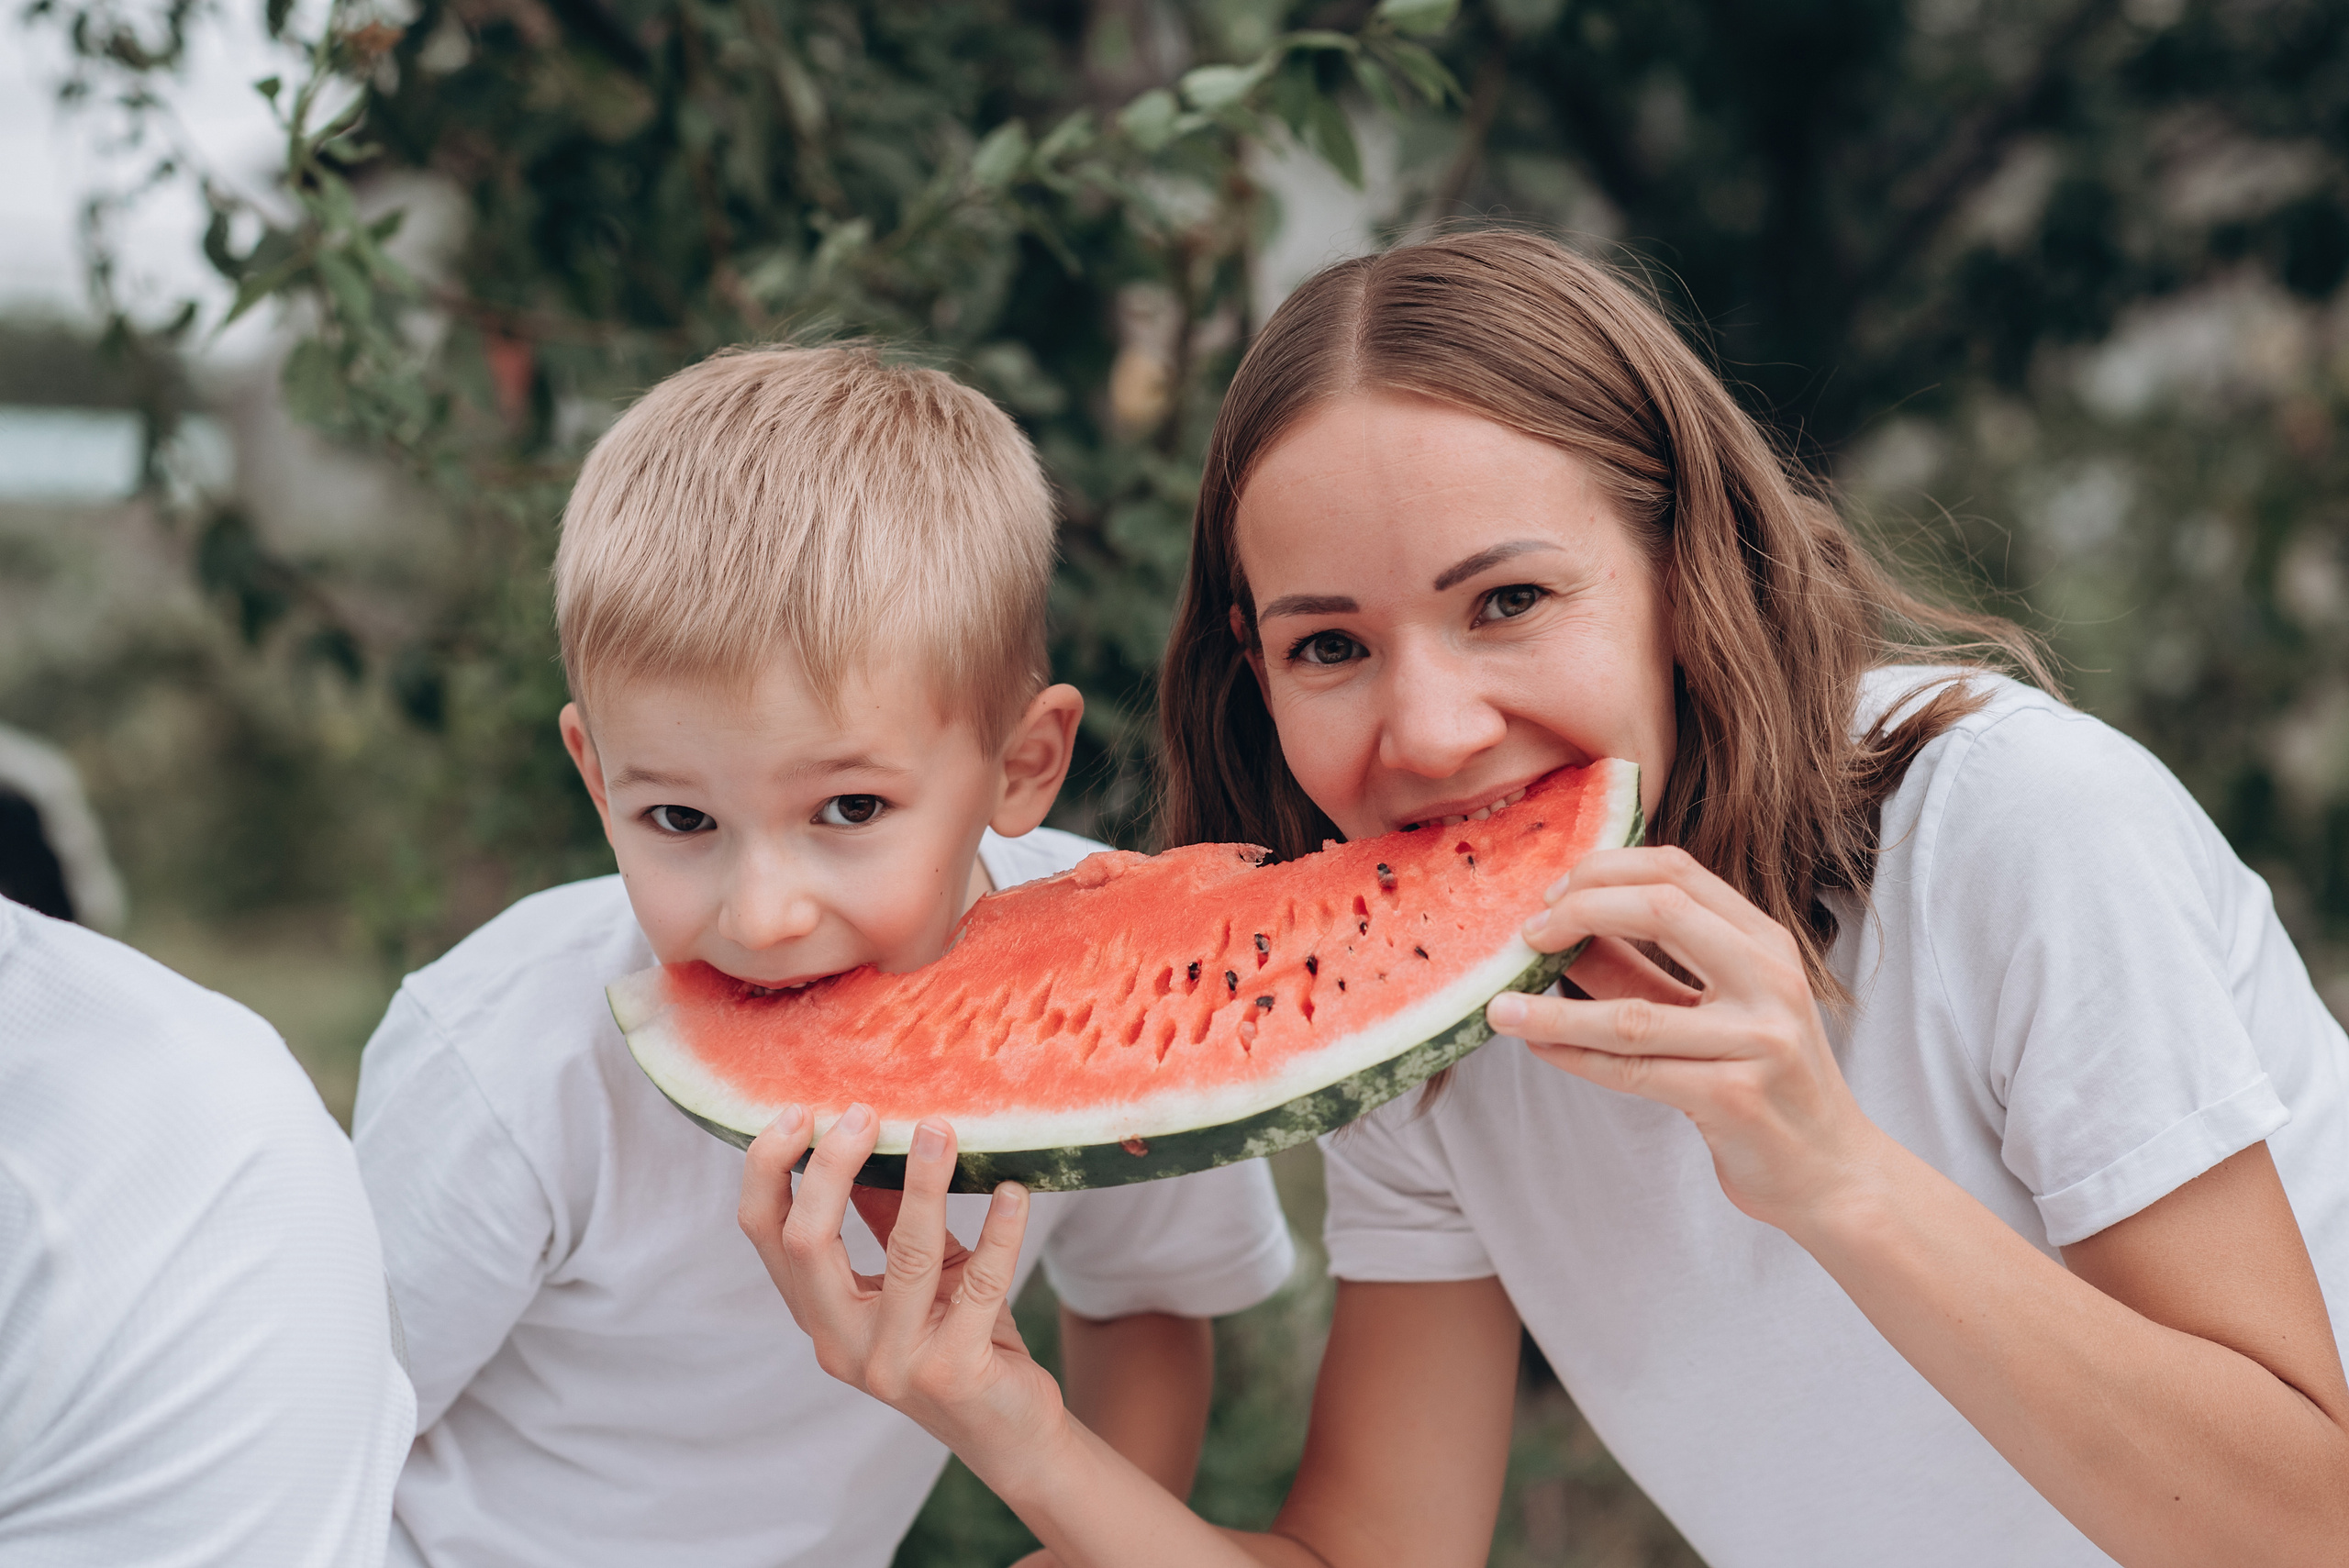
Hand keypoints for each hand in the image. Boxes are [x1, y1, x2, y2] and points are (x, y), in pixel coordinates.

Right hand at [737, 1104, 1070, 1480]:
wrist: (1010, 1429)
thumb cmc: (959, 1336)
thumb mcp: (916, 1274)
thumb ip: (886, 1217)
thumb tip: (875, 1132)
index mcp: (818, 1313)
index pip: (765, 1233)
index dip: (769, 1168)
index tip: (800, 1111)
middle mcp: (840, 1343)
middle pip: (806, 1243)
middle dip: (830, 1168)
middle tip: (865, 1112)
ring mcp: (894, 1363)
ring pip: (902, 1256)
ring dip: (923, 1184)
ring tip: (942, 1130)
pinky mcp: (954, 1372)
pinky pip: (980, 1287)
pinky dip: (1001, 1233)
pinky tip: (1015, 1194)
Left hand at [1489, 846, 1891, 1235]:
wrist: (1831, 1171)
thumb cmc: (1764, 1081)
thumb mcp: (1713, 1008)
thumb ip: (1642, 967)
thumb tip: (1558, 934)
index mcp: (1766, 942)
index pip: (1678, 873)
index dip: (1606, 871)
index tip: (1552, 893)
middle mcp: (1770, 980)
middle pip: (1662, 910)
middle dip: (1580, 911)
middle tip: (1526, 935)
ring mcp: (1758, 1039)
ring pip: (1632, 1012)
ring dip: (1553, 1011)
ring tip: (1499, 1008)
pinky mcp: (1735, 1098)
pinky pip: (1634, 1071)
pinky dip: (1576, 1057)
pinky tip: (1538, 1046)